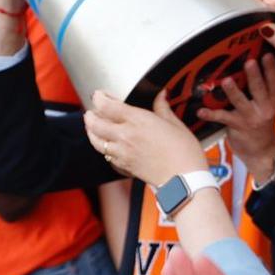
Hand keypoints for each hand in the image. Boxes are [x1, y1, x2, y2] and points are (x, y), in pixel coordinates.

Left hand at [86, 89, 208, 186]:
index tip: (99, 95)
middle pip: (94, 123)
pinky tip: (107, 147)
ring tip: (93, 127)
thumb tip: (161, 96)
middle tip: (92, 111)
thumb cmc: (184, 152)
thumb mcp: (175, 124)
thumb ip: (163, 108)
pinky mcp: (124, 166)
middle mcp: (125, 136)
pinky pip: (106, 157)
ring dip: (91, 132)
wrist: (184, 179)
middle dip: (90, 115)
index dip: (98, 98)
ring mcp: (122, 153)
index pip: (106, 105)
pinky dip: (103, 150)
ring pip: (96, 141)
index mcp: (137, 120)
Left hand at [197, 56, 274, 174]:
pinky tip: (201, 112)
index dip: (271, 68)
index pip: (273, 82)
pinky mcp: (238, 126)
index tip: (267, 55)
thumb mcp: (267, 106)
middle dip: (254, 75)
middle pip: (259, 89)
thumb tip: (250, 67)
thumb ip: (261, 90)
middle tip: (250, 62)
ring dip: (233, 91)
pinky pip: (222, 118)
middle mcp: (263, 108)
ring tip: (227, 81)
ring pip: (241, 102)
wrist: (262, 152)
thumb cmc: (261, 125)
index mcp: (271, 100)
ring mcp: (250, 117)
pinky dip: (211, 114)